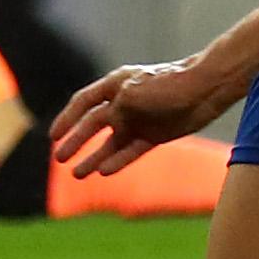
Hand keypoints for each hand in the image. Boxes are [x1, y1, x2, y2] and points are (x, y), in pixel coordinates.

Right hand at [52, 56, 237, 178]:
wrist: (205, 89)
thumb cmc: (168, 84)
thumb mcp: (133, 94)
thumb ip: (115, 110)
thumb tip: (108, 125)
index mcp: (116, 85)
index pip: (83, 102)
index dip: (67, 119)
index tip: (53, 136)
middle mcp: (124, 103)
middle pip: (93, 125)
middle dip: (76, 141)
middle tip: (59, 158)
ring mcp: (139, 120)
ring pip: (110, 143)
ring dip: (93, 157)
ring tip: (77, 174)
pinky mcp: (155, 135)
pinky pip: (131, 151)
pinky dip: (118, 161)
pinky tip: (104, 172)